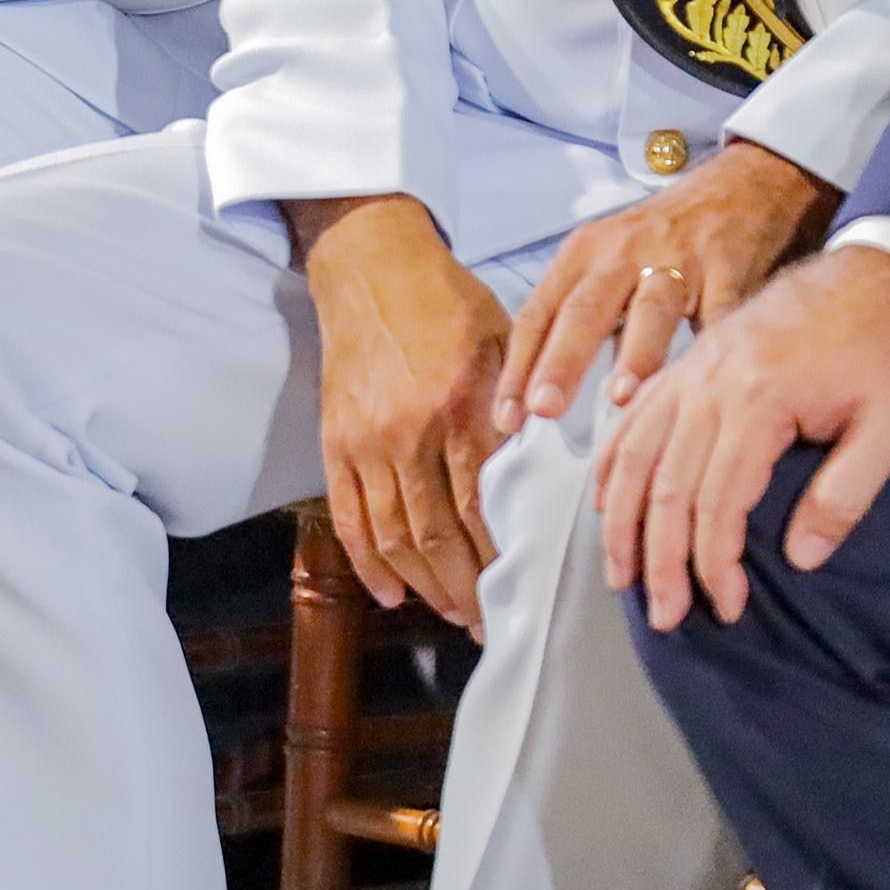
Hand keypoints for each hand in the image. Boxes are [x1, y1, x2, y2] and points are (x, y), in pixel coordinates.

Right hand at [292, 193, 508, 632]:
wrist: (369, 265)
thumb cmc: (447, 300)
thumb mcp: (504, 339)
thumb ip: (523, 404)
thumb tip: (553, 470)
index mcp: (460, 406)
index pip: (482, 506)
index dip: (501, 558)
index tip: (524, 590)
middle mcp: (409, 431)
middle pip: (438, 535)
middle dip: (467, 590)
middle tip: (493, 624)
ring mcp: (367, 441)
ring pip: (394, 537)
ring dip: (425, 587)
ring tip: (455, 615)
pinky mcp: (336, 442)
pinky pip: (349, 517)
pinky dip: (368, 562)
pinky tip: (393, 593)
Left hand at [498, 138, 837, 435]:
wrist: (735, 187)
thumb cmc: (659, 238)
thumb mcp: (606, 262)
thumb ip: (579, 316)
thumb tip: (542, 393)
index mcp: (582, 256)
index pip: (538, 316)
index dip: (518, 368)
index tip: (506, 418)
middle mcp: (621, 255)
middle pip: (583, 312)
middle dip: (560, 362)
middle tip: (542, 409)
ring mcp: (676, 260)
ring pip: (649, 309)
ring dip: (634, 354)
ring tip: (622, 397)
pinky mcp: (726, 268)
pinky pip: (719, 312)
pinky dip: (712, 345)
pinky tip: (706, 381)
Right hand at [603, 241, 889, 629]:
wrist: (874, 274)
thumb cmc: (887, 351)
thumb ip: (845, 494)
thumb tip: (799, 558)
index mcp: (759, 398)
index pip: (716, 499)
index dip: (714, 563)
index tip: (727, 608)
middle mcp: (710, 384)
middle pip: (664, 484)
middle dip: (658, 558)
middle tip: (665, 616)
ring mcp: (691, 371)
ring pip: (634, 452)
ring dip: (620, 519)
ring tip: (621, 575)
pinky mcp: (688, 364)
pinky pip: (632, 419)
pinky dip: (612, 465)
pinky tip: (607, 502)